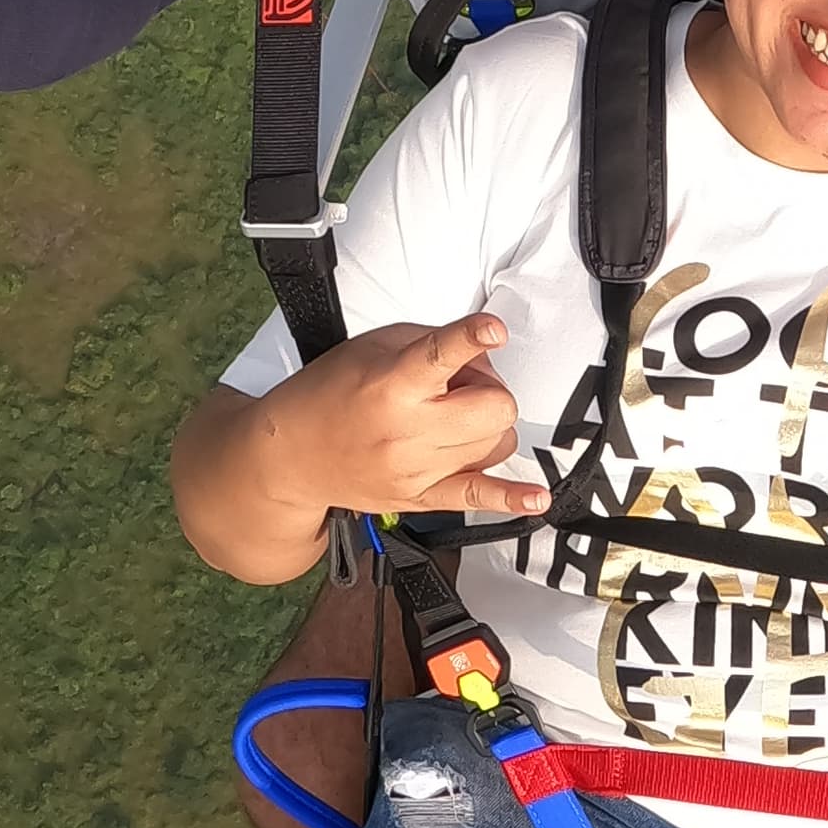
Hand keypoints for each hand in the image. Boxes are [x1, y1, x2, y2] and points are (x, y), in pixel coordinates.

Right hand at [265, 313, 548, 523]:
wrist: (291, 456)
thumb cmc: (331, 392)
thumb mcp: (373, 347)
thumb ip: (431, 342)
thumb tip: (482, 354)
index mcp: (391, 383)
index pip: (438, 356)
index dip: (470, 338)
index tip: (493, 328)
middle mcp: (407, 429)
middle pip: (494, 407)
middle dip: (489, 390)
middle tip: (461, 388)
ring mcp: (416, 469)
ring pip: (497, 444)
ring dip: (486, 426)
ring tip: (452, 419)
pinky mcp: (420, 498)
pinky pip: (477, 498)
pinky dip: (510, 497)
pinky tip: (536, 497)